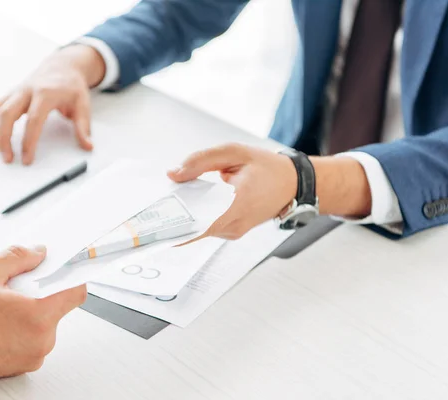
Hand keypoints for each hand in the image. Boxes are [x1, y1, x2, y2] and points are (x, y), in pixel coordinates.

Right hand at [0, 45, 105, 164]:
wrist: (62, 66)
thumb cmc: (71, 87)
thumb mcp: (83, 105)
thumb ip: (83, 127)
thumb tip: (88, 146)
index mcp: (45, 93)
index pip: (33, 120)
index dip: (28, 141)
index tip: (27, 159)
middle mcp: (26, 91)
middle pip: (6, 114)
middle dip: (3, 138)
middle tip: (7, 159)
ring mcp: (16, 91)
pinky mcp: (10, 95)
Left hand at [168, 144, 297, 239]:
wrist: (294, 184)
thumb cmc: (267, 168)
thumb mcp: (234, 153)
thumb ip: (200, 161)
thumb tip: (173, 174)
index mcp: (237, 202)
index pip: (198, 223)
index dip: (173, 225)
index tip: (153, 224)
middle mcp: (235, 223)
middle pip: (194, 227)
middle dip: (173, 217)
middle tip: (155, 206)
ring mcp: (234, 231)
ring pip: (199, 229)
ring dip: (185, 215)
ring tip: (172, 200)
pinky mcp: (232, 232)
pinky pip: (208, 227)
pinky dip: (197, 216)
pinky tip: (192, 203)